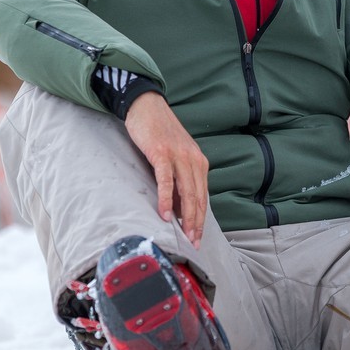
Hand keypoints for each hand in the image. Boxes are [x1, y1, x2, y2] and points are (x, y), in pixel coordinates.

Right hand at [124, 92, 207, 244]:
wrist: (147, 106)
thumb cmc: (159, 133)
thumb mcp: (175, 156)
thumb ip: (179, 178)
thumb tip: (178, 206)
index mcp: (198, 162)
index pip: (202, 195)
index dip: (201, 218)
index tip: (198, 237)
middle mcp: (193, 159)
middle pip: (198, 197)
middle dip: (197, 223)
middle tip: (194, 243)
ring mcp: (178, 156)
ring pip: (186, 191)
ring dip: (186, 216)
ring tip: (185, 234)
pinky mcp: (161, 153)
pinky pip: (166, 180)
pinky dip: (167, 199)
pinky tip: (165, 214)